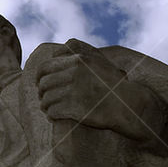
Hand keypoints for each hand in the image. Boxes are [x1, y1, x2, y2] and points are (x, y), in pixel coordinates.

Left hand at [35, 39, 158, 141]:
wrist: (127, 103)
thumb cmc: (113, 83)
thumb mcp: (99, 60)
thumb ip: (80, 52)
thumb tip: (59, 49)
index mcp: (79, 59)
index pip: (45, 66)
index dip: (39, 76)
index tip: (41, 82)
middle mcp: (75, 72)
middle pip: (44, 83)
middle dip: (42, 92)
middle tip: (44, 98)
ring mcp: (74, 89)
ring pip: (46, 98)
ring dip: (45, 105)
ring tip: (49, 108)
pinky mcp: (74, 107)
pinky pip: (52, 112)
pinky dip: (51, 115)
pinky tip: (54, 116)